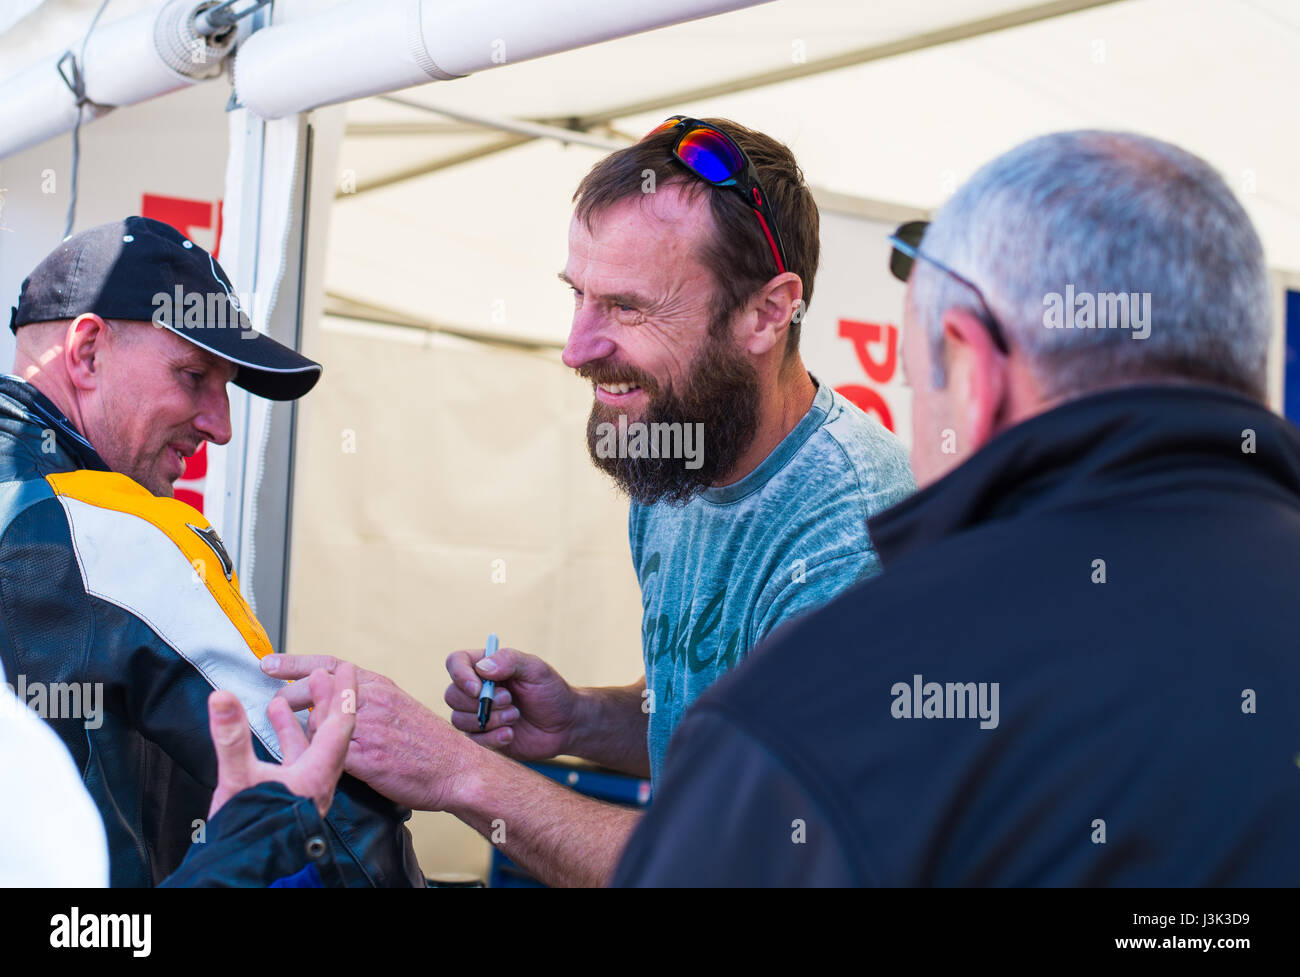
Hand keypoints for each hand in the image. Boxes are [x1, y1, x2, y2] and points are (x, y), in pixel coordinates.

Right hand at [207, 664, 354, 818]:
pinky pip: (297, 757)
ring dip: (303, 717)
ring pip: (312, 744)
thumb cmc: (251, 833)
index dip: (344, 693)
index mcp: (316, 774)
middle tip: (323, 673)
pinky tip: (273, 724)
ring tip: (289, 696)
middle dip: (327, 699)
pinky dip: (287, 736)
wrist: (245, 868)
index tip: (347, 668)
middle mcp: (317, 780)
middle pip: (332, 731)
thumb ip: (231, 737)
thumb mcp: (238, 780)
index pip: (341, 724)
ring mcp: (305, 788)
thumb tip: (222, 698)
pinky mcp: (290, 795)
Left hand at [262, 654, 472, 812]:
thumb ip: (366, 701)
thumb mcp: (398, 707)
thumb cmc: (428, 743)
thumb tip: (329, 702)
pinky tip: (305, 759)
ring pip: (317, 721)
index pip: (330, 666)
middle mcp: (373, 700)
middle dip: (286, 697)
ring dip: (295, 728)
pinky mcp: (368, 758)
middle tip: (271, 704)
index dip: (295, 664)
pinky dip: (312, 754)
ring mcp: (370, 728)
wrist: (457, 769)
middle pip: (315, 690)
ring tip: (280, 730)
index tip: (268, 664)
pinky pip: (327, 752)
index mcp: (379, 686)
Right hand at [444, 646, 582, 760]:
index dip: (460, 676)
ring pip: (459, 719)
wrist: (564, 725)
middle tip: (509, 701)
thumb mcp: (535, 669)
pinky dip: (491, 738)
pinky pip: (471, 741)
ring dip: (488, 720)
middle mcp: (476, 690)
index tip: (478, 689)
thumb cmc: (550, 691)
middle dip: (480, 702)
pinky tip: (511, 734)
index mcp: (485, 667)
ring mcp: (476, 715)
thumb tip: (482, 668)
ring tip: (515, 716)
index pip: (455, 663)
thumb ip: (509, 661)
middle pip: (452, 695)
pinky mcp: (482, 737)